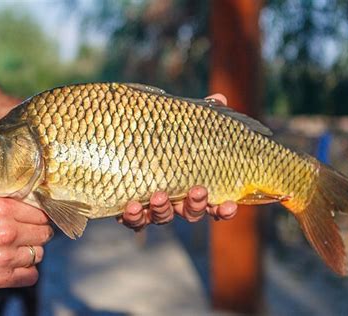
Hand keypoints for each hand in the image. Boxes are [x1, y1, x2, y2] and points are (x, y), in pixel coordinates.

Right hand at [0, 191, 52, 287]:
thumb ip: (5, 195)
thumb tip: (29, 192)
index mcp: (3, 209)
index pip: (41, 214)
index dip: (38, 217)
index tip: (33, 219)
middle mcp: (7, 233)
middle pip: (44, 234)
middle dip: (38, 232)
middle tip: (28, 233)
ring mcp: (4, 257)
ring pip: (39, 254)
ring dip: (31, 251)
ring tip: (19, 248)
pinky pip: (30, 276)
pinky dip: (27, 271)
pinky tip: (18, 264)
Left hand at [118, 93, 237, 230]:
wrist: (116, 142)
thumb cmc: (156, 136)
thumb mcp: (177, 123)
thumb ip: (198, 116)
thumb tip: (219, 96)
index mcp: (192, 185)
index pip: (214, 203)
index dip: (224, 208)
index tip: (231, 204)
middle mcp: (175, 200)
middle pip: (191, 212)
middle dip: (195, 204)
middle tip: (197, 191)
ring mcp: (152, 207)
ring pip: (163, 216)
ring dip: (163, 209)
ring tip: (159, 196)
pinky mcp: (130, 211)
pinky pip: (133, 220)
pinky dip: (134, 217)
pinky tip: (132, 206)